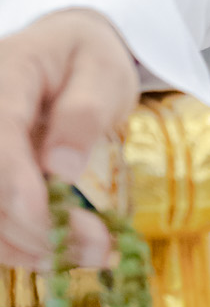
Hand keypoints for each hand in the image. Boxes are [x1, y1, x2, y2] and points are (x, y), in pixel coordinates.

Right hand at [0, 9, 139, 270]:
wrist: (68, 53)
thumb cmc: (88, 58)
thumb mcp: (103, 71)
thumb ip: (84, 113)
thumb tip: (61, 168)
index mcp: (6, 76)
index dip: (16, 187)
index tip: (50, 221)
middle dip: (33, 226)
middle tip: (96, 246)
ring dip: (28, 245)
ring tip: (90, 253)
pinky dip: (20, 246)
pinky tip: (60, 253)